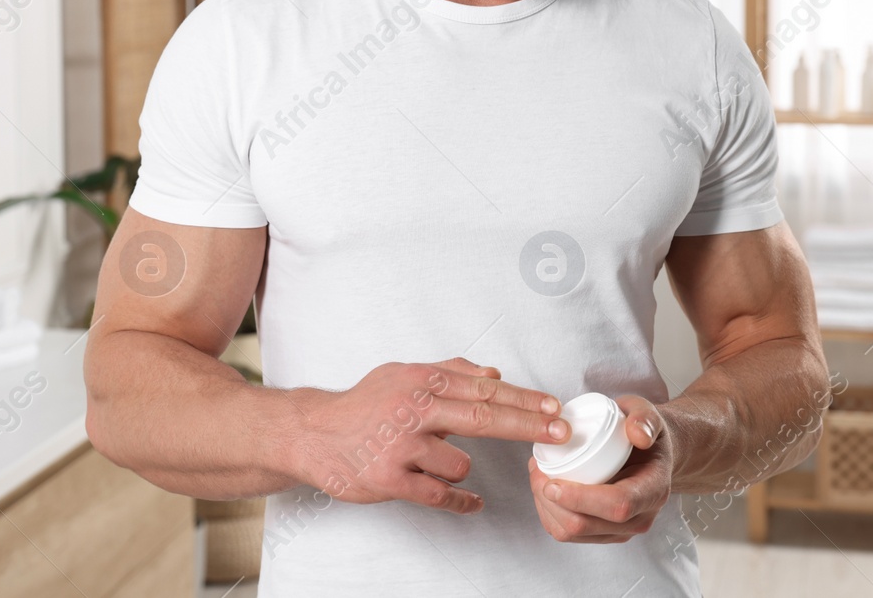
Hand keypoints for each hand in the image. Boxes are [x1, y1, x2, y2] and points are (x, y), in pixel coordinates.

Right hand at [293, 357, 567, 514]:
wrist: (311, 433)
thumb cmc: (363, 404)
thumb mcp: (402, 374)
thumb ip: (448, 372)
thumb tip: (493, 374)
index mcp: (420, 380)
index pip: (483, 389)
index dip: (524, 400)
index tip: (555, 409)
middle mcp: (412, 409)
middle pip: (482, 417)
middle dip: (527, 425)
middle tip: (561, 433)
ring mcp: (400, 445)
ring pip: (459, 462)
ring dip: (459, 467)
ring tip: (432, 461)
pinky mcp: (389, 479)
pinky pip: (438, 495)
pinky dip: (460, 499)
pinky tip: (471, 501)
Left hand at [527, 394, 673, 542]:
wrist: (649, 454)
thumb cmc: (644, 433)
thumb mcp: (647, 414)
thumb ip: (644, 418)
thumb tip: (638, 435)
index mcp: (652, 490)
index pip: (618, 505)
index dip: (581, 498)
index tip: (552, 483)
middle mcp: (639, 517)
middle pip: (587, 525)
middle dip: (552, 502)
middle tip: (536, 469)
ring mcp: (620, 530)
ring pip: (573, 533)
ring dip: (546, 507)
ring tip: (538, 474)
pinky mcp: (603, 533)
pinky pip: (569, 534)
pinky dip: (549, 513)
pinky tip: (543, 487)